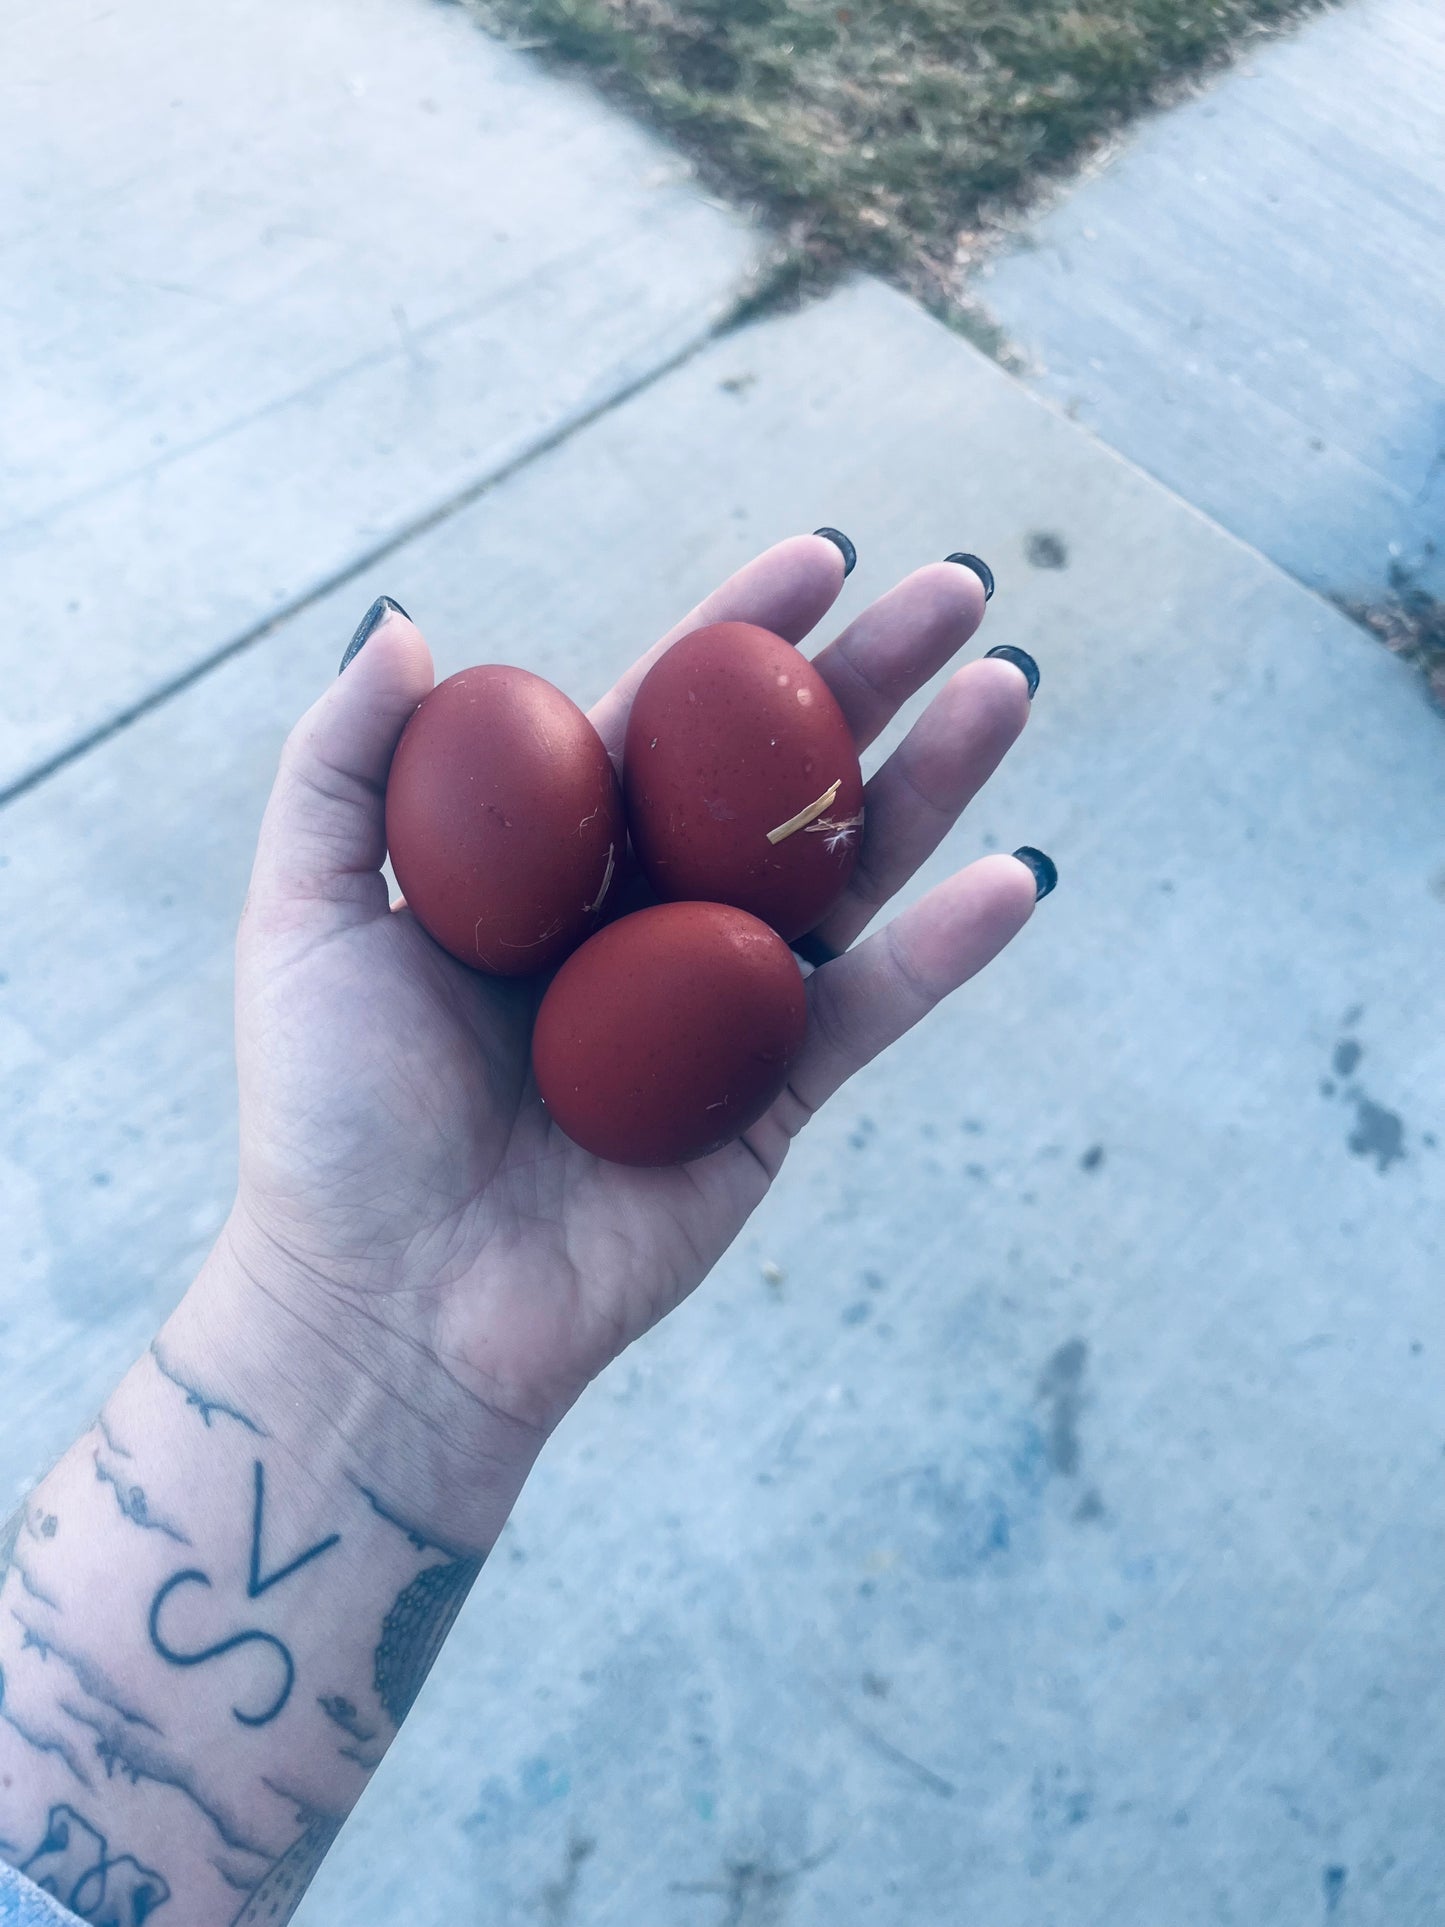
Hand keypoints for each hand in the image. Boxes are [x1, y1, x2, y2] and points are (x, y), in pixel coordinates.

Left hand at [206, 535, 1040, 1542]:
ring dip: (939, 783)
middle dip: (875, 679)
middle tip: (960, 588)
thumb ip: (344, 765)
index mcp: (557, 865)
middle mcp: (653, 919)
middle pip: (783, 778)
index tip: (824, 556)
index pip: (670, 720)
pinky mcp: (774, 1103)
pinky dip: (948, 952)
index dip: (746, 634)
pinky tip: (1018, 877)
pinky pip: (873, 1013)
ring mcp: (725, 1010)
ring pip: (851, 874)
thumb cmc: (330, 1114)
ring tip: (1008, 687)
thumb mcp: (306, 914)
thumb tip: (405, 620)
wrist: (388, 1303)